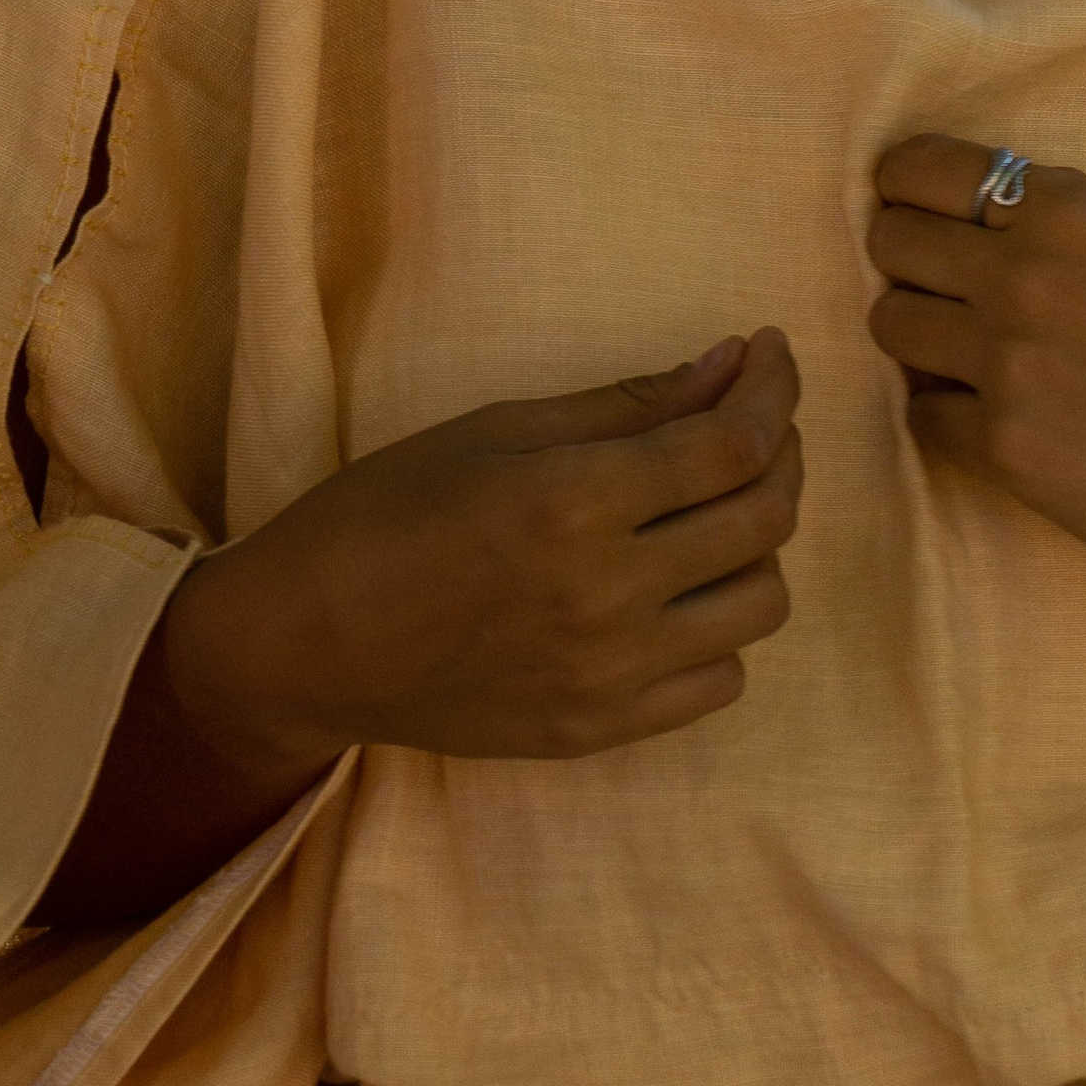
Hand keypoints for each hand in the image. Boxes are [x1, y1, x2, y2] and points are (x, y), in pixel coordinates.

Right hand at [167, 329, 804, 786]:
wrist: (304, 645)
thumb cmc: (384, 514)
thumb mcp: (497, 431)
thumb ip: (628, 404)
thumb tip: (730, 365)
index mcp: (571, 501)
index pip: (734, 445)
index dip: (774, 390)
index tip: (772, 355)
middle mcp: (604, 593)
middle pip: (765, 518)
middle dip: (781, 452)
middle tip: (754, 420)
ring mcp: (607, 673)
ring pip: (762, 604)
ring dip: (756, 545)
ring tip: (714, 510)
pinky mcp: (600, 730)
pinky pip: (721, 679)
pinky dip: (721, 628)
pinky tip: (681, 591)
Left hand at [865, 139, 1085, 630]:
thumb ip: (1058, 232)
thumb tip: (963, 229)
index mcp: (1071, 207)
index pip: (917, 168)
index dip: (906, 192)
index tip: (918, 214)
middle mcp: (1027, 273)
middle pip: (890, 240)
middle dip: (909, 264)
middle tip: (947, 293)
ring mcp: (1008, 362)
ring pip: (889, 323)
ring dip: (920, 338)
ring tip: (973, 357)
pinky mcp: (1002, 447)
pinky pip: (922, 410)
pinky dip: (950, 414)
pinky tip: (1008, 420)